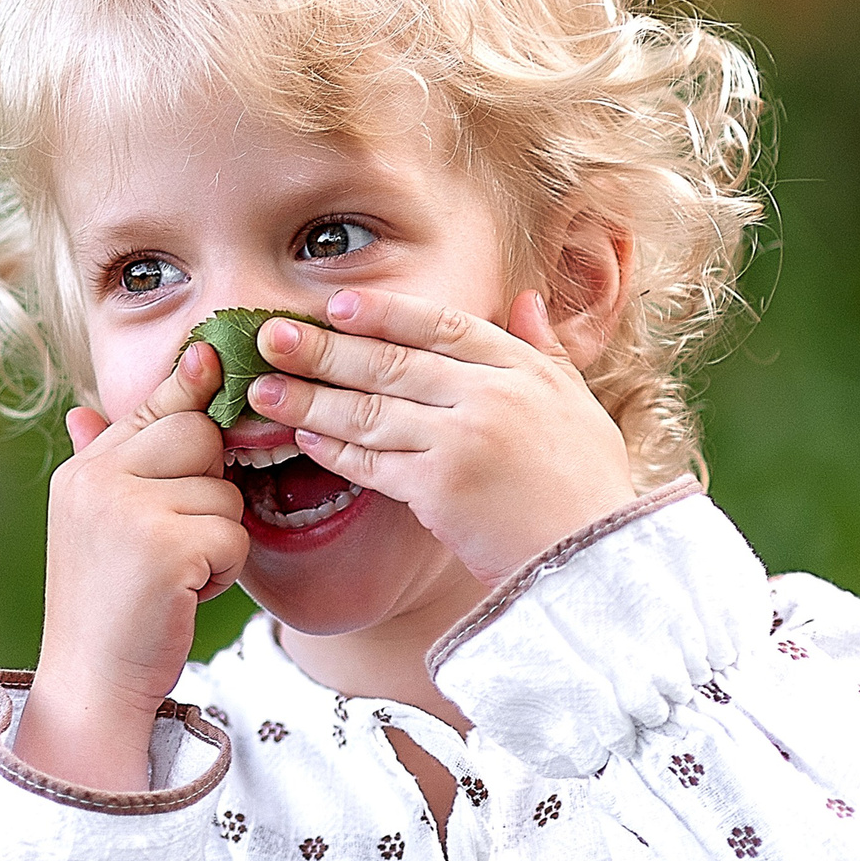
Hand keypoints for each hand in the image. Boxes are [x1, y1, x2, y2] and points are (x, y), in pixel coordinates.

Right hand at [18, 343, 248, 790]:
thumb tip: (84, 408)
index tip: (213, 357)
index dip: (190, 384)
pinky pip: (233, 535)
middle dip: (211, 484)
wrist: (91, 687)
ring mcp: (128, 510)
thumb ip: (102, 465)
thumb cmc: (105, 610)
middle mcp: (98, 480)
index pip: (152, 405)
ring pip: (224, 492)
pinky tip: (186, 595)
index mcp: (84, 471)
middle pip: (198, 434)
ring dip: (219, 538)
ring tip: (177, 576)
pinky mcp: (164, 547)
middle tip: (182, 537)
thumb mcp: (94, 527)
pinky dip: (224, 572)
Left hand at [246, 288, 636, 586]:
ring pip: (369, 410)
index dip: (385, 312)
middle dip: (323, 348)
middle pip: (390, 362)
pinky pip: (372, 462)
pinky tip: (301, 439)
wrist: (597, 562)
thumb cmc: (587, 487)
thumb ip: (545, 350)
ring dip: (309, 398)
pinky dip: (333, 449)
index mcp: (521, 369)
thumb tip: (526, 298)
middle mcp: (489, 396)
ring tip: (262, 389)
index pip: (441, 324)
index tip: (337, 304)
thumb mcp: (577, 405)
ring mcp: (461, 441)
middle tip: (269, 336)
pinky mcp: (439, 489)